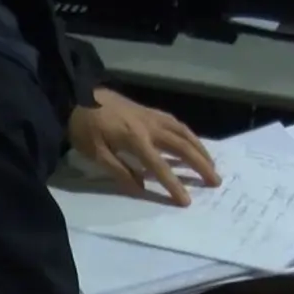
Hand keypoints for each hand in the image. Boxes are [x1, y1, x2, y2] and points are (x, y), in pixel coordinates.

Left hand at [67, 88, 220, 205]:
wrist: (77, 93)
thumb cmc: (83, 126)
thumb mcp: (95, 153)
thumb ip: (119, 171)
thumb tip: (142, 189)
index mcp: (135, 139)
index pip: (159, 166)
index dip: (174, 184)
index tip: (187, 201)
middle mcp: (149, 126)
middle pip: (181, 146)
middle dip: (200, 164)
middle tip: (216, 181)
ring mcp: (150, 115)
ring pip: (183, 131)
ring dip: (199, 148)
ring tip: (211, 164)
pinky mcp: (147, 110)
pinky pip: (175, 122)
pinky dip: (188, 134)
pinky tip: (191, 142)